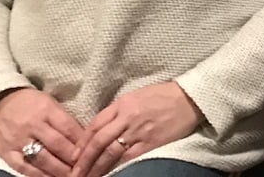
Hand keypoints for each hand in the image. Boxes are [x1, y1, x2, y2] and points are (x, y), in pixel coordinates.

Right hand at [0, 88, 84, 176]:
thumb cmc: (29, 103)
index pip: (68, 127)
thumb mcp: (48, 102)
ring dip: (59, 170)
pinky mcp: (7, 153)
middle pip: (57, 145)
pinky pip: (24, 168)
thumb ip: (63, 119)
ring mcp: (18, 140)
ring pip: (42, 159)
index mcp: (45, 109)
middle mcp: (32, 124)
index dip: (81, 142)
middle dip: (73, 159)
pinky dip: (39, 176)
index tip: (93, 152)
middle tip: (86, 168)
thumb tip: (83, 138)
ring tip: (72, 176)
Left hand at [70, 81, 201, 176]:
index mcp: (123, 104)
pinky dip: (117, 168)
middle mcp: (127, 118)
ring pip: (110, 153)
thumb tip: (101, 129)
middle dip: (84, 161)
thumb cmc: (163, 95)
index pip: (95, 125)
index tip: (73, 157)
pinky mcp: (151, 144)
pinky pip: (128, 159)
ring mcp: (139, 132)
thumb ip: (118, 111)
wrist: (189, 99)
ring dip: (96, 168)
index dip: (82, 143)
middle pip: (98, 142)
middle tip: (74, 174)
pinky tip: (110, 175)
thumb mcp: (137, 96)